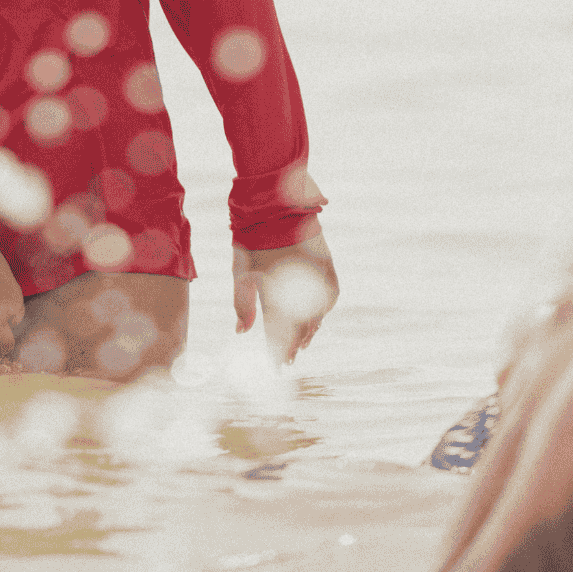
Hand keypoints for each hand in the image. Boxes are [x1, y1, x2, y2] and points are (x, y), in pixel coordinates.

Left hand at [233, 234, 338, 364]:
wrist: (276, 203)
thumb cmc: (252, 238)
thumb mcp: (241, 271)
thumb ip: (242, 304)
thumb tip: (241, 333)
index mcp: (277, 290)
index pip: (280, 332)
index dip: (278, 352)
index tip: (276, 367)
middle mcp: (301, 285)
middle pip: (300, 327)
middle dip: (294, 346)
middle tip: (289, 362)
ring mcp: (317, 275)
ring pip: (318, 313)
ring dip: (310, 331)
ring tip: (303, 345)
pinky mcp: (327, 263)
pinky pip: (331, 294)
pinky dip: (325, 308)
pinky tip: (318, 317)